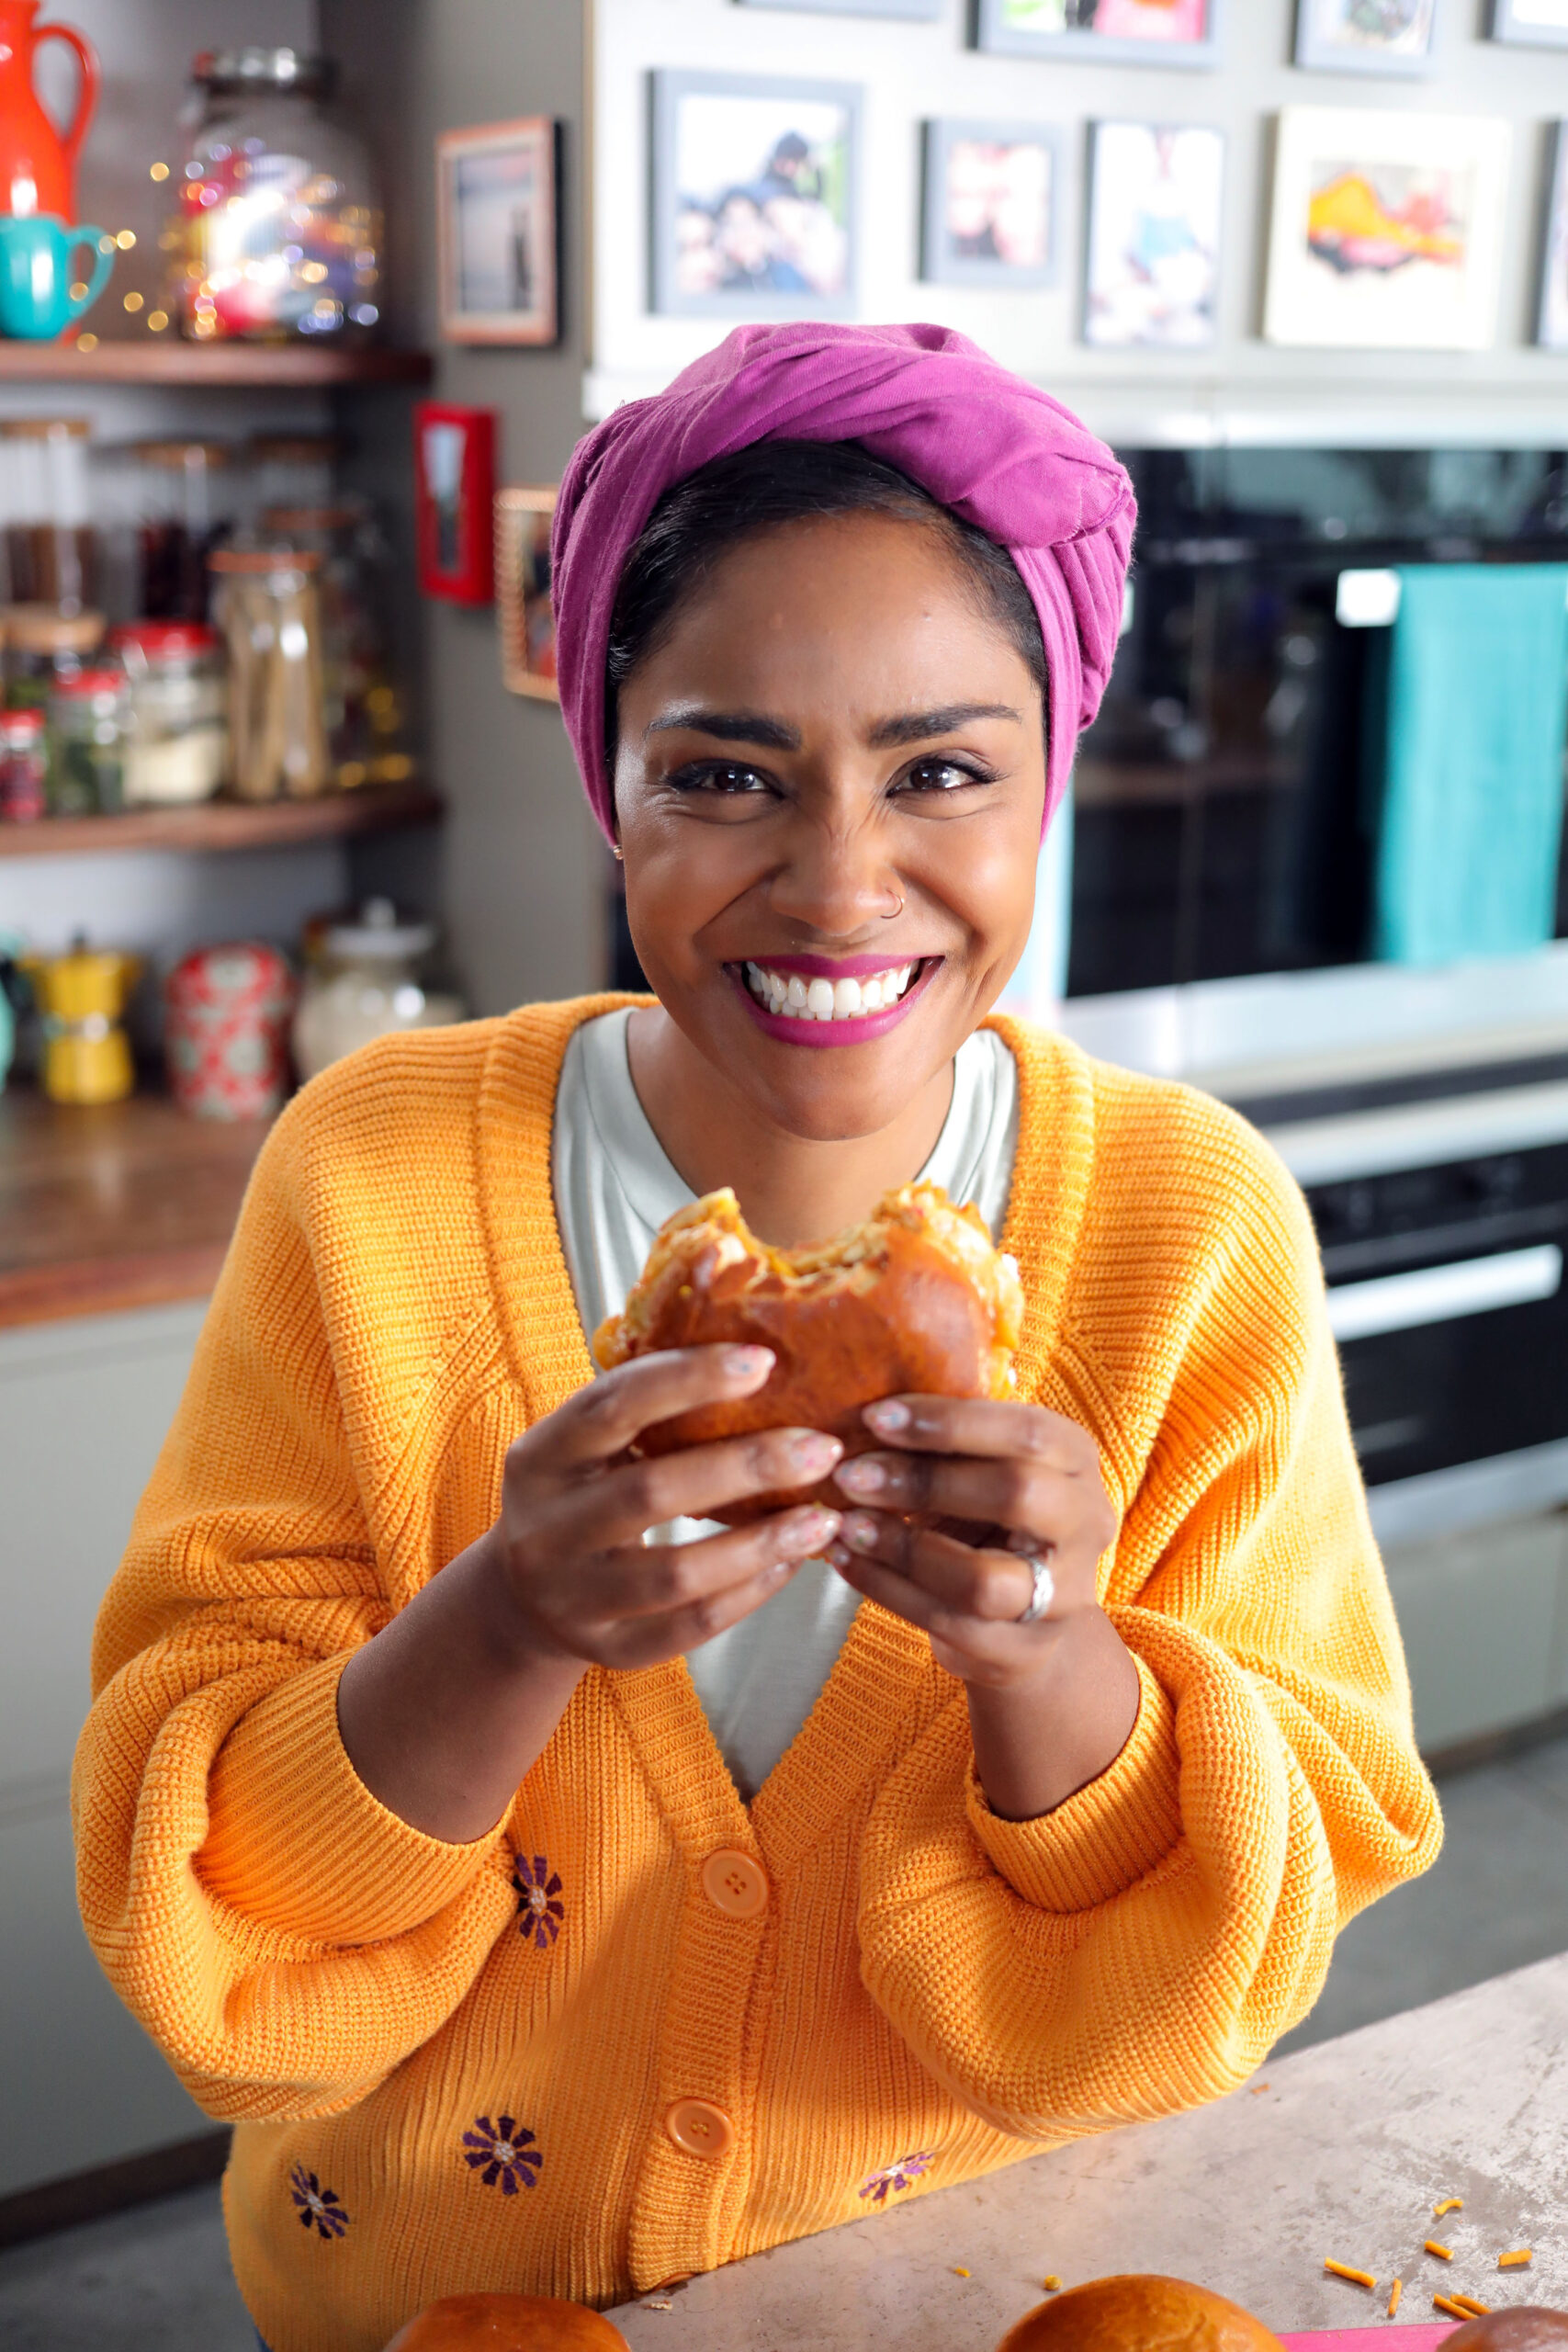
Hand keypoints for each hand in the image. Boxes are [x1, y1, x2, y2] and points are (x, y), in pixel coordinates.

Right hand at [340, 1344, 842, 1842]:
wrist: (522, 1599)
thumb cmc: (582, 1492)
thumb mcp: (585, 1443)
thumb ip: (645, 1398)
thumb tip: (741, 1302)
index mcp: (539, 1456)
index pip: (611, 1406)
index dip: (687, 1380)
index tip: (764, 1359)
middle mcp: (544, 1527)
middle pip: (649, 1493)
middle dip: (745, 1467)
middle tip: (822, 1447)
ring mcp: (570, 1596)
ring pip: (673, 1573)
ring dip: (759, 1542)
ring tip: (823, 1516)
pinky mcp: (604, 1651)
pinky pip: (686, 1628)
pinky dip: (746, 1596)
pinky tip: (791, 1563)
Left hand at [825, 1395, 1117, 1686]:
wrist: (1028, 1614)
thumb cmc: (991, 1516)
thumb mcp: (985, 1465)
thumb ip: (948, 1440)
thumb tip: (869, 1413)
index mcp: (1077, 1459)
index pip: (1027, 1432)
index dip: (949, 1422)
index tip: (875, 1418)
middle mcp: (1086, 1523)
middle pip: (1016, 1494)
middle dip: (923, 1482)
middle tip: (851, 1474)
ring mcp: (1063, 1595)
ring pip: (981, 1578)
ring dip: (901, 1548)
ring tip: (846, 1525)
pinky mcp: (1024, 1649)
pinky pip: (947, 1622)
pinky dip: (886, 1588)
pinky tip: (847, 1560)